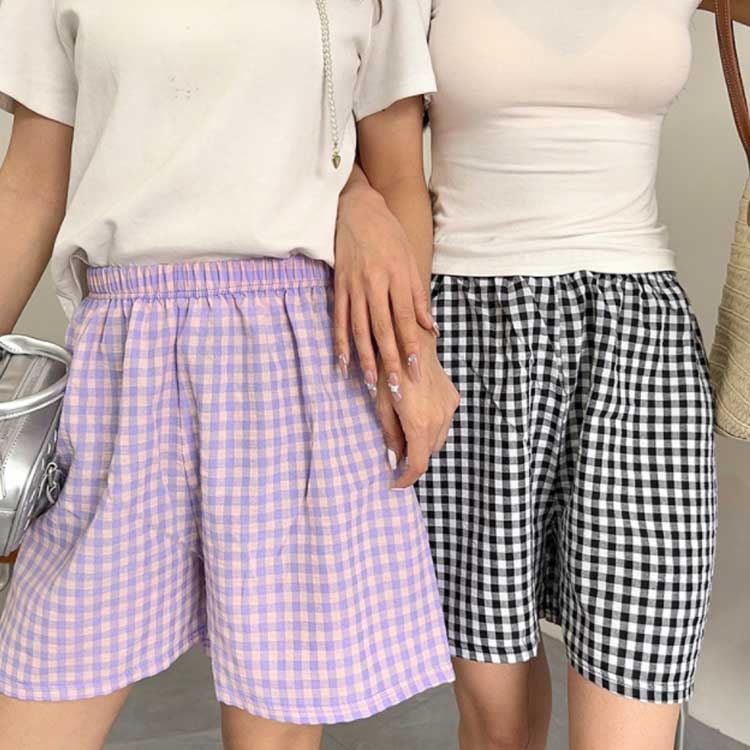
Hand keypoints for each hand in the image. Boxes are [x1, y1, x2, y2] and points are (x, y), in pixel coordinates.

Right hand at [334, 180, 437, 399]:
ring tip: (372, 382)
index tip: (415, 370)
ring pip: (359, 329)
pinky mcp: (338, 286)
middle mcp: (374, 283)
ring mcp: (353, 286)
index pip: (405, 318)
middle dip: (390, 360)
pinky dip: (340, 342)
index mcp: (396, 277)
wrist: (357, 210)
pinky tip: (343, 363)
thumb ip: (418, 297)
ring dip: (365, 358)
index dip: (409, 345)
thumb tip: (430, 329)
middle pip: (382, 329)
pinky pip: (339, 319)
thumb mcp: (410, 261)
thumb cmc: (389, 235)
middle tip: (395, 387)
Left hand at [374, 333, 459, 488]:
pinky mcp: (452, 398)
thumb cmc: (388, 371)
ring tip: (406, 434)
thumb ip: (390, 436)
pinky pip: (444, 423)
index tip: (395, 484)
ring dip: (424, 444)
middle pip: (429, 453)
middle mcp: (439, 419)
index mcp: (419, 423)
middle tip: (396, 457)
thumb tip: (394, 460)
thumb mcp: (381, 405)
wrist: (411, 341)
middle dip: (414, 460)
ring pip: (438, 440)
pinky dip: (432, 428)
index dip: (407, 479)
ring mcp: (448, 408)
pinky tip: (418, 415)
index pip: (418, 464)